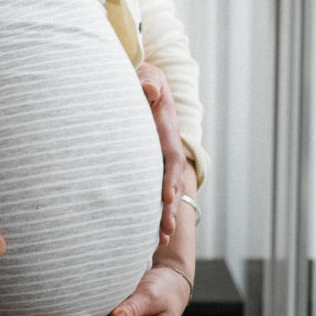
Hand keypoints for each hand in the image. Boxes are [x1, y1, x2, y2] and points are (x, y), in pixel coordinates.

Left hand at [136, 62, 186, 243]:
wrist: (146, 82)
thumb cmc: (143, 79)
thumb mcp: (147, 75)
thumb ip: (147, 81)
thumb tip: (149, 90)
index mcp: (166, 129)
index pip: (170, 156)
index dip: (169, 177)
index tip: (166, 196)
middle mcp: (167, 146)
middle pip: (171, 180)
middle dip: (171, 207)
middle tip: (165, 231)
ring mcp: (159, 157)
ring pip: (165, 188)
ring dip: (164, 213)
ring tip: (160, 240)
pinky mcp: (149, 164)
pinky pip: (151, 187)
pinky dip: (152, 207)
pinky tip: (144, 229)